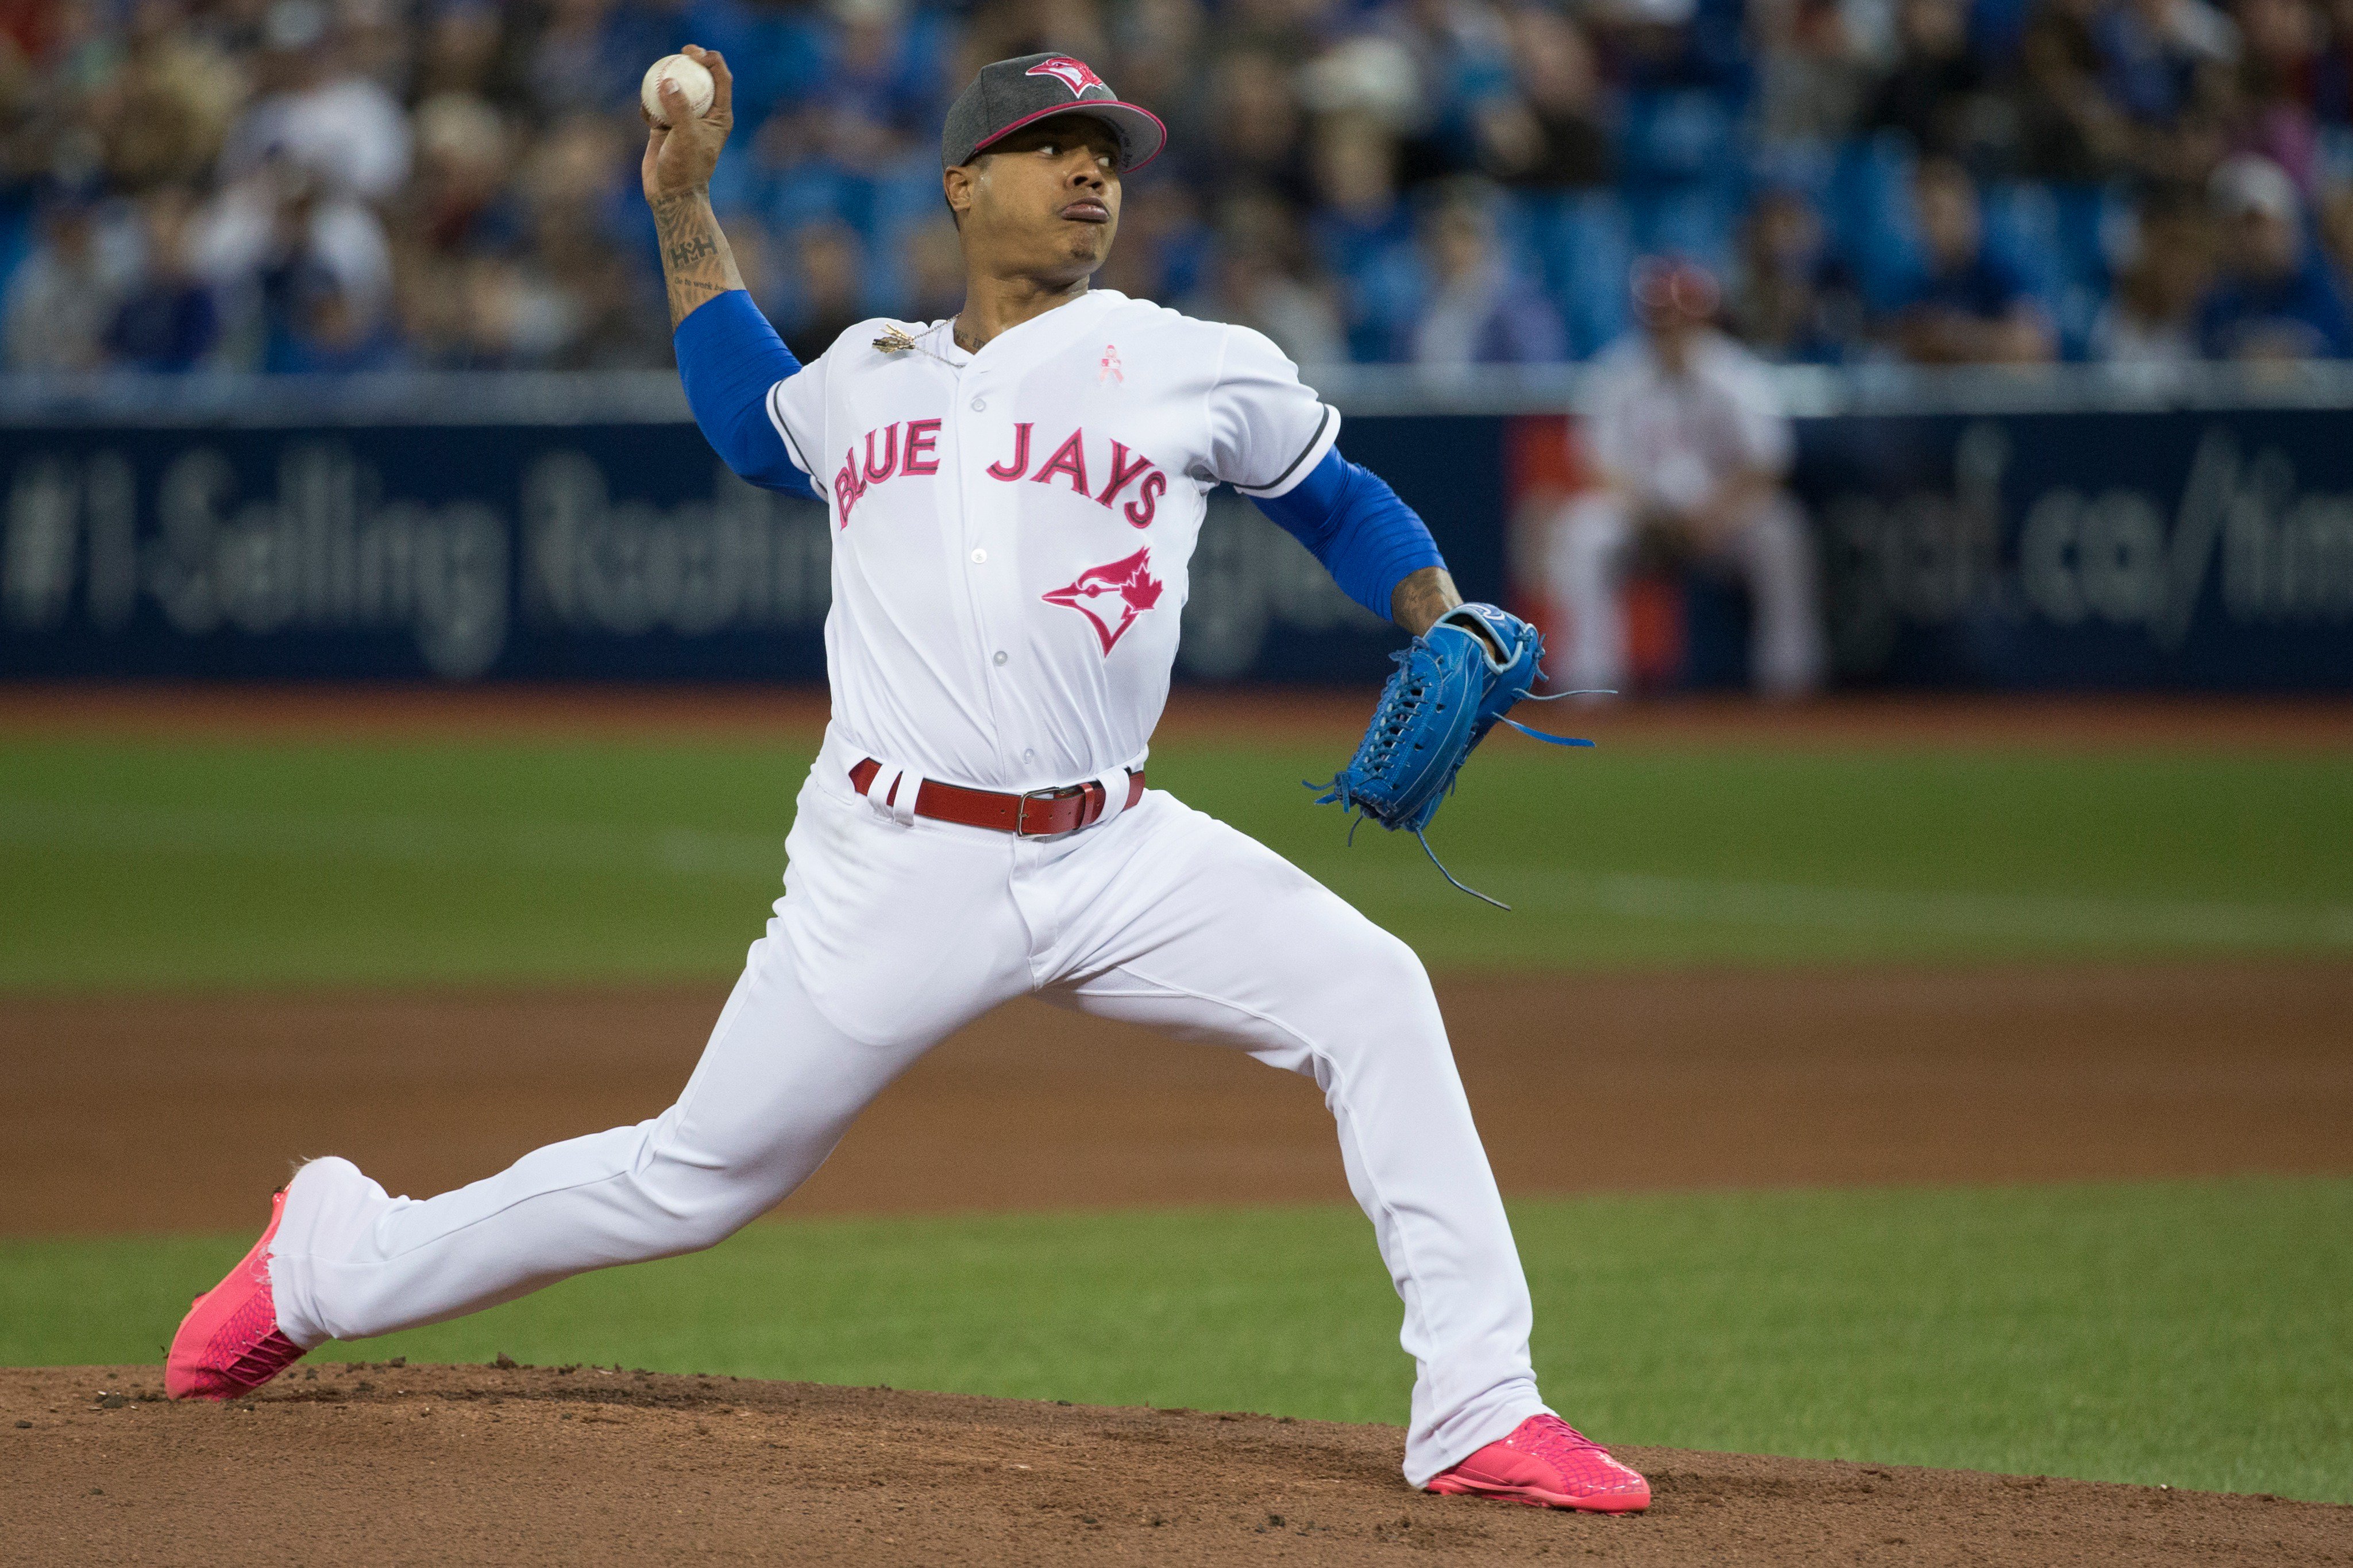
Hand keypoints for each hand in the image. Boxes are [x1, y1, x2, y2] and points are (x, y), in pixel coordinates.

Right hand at [641, 46, 733, 203]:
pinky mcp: (664, 127)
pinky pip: (655, 106)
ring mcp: (683, 120)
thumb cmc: (686, 168)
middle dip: (690, 62)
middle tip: (678, 53)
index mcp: (719, 115)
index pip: (721, 79)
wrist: (671, 194)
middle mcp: (703, 114)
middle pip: (699, 78)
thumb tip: (669, 81)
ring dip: (665, 81)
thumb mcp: (685, 137)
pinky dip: (649, 104)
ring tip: (655, 77)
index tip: (694, 53)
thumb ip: (679, 108)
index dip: (711, 60)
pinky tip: (645, 112)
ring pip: (675, 90)